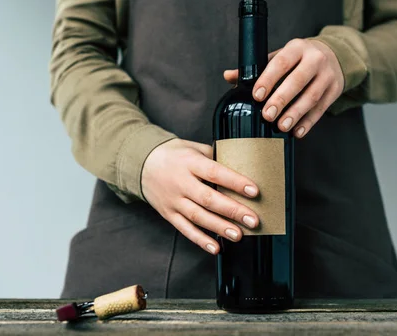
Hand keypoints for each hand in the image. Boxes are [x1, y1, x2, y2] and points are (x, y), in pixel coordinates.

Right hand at [141, 138, 259, 254]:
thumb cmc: (174, 155)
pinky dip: (200, 240)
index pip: (215, 173)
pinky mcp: (169, 214)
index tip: (254, 191)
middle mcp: (181, 182)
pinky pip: (185, 229)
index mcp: (190, 163)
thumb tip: (240, 167)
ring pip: (198, 216)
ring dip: (219, 227)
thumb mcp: (194, 148)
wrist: (142, 164)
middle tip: (252, 220)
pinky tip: (215, 247)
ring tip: (238, 235)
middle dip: (232, 210)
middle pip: (208, 198)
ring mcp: (174, 200)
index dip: (235, 182)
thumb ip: (215, 158)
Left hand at [224, 38, 343, 137]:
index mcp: (297, 47)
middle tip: (267, 115)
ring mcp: (328, 75)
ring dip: (295, 114)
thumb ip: (257, 67)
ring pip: (311, 97)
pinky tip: (297, 132)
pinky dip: (309, 122)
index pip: (281, 62)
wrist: (334, 56)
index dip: (269, 79)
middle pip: (298, 81)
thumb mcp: (281, 56)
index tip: (257, 95)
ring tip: (281, 126)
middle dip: (281, 99)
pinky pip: (321, 109)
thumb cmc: (299, 59)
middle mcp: (315, 59)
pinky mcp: (335, 90)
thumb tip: (229, 76)